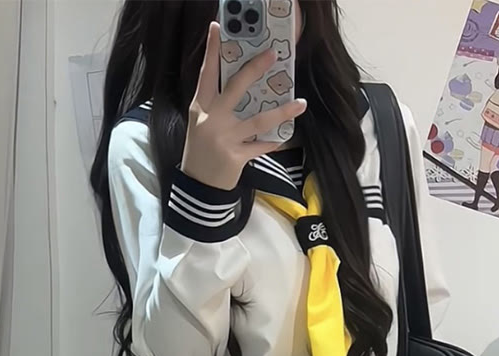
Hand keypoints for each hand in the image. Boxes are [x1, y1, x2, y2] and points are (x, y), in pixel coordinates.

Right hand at [181, 22, 306, 190]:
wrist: (198, 185)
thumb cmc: (201, 150)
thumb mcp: (201, 122)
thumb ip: (216, 104)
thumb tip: (244, 84)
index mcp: (200, 106)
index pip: (206, 73)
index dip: (212, 50)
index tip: (218, 28)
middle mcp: (211, 119)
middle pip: (235, 88)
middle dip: (255, 69)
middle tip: (272, 55)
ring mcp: (224, 138)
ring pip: (258, 119)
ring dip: (283, 111)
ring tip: (300, 103)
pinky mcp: (236, 156)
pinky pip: (261, 145)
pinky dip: (274, 140)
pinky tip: (285, 135)